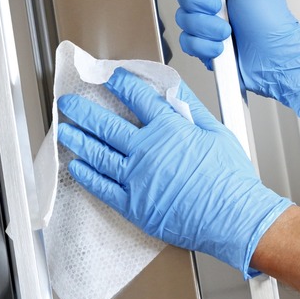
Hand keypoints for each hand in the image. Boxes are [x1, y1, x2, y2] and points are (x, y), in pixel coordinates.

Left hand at [57, 68, 291, 277]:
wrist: (235, 219)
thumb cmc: (230, 180)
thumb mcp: (217, 132)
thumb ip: (192, 107)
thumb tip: (175, 88)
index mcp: (169, 130)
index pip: (137, 98)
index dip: (120, 85)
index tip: (109, 79)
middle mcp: (147, 152)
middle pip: (107, 125)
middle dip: (83, 111)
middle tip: (68, 103)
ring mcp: (137, 179)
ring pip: (98, 154)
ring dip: (78, 140)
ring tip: (64, 130)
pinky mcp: (134, 206)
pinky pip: (103, 188)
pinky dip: (87, 176)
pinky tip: (76, 167)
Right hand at [175, 0, 299, 115]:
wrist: (274, 58)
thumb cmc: (270, 21)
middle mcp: (212, 0)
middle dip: (200, 2)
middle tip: (220, 6)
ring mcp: (206, 23)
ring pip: (183, 19)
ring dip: (206, 27)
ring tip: (227, 31)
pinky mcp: (202, 44)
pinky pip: (187, 42)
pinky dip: (204, 46)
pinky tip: (221, 47)